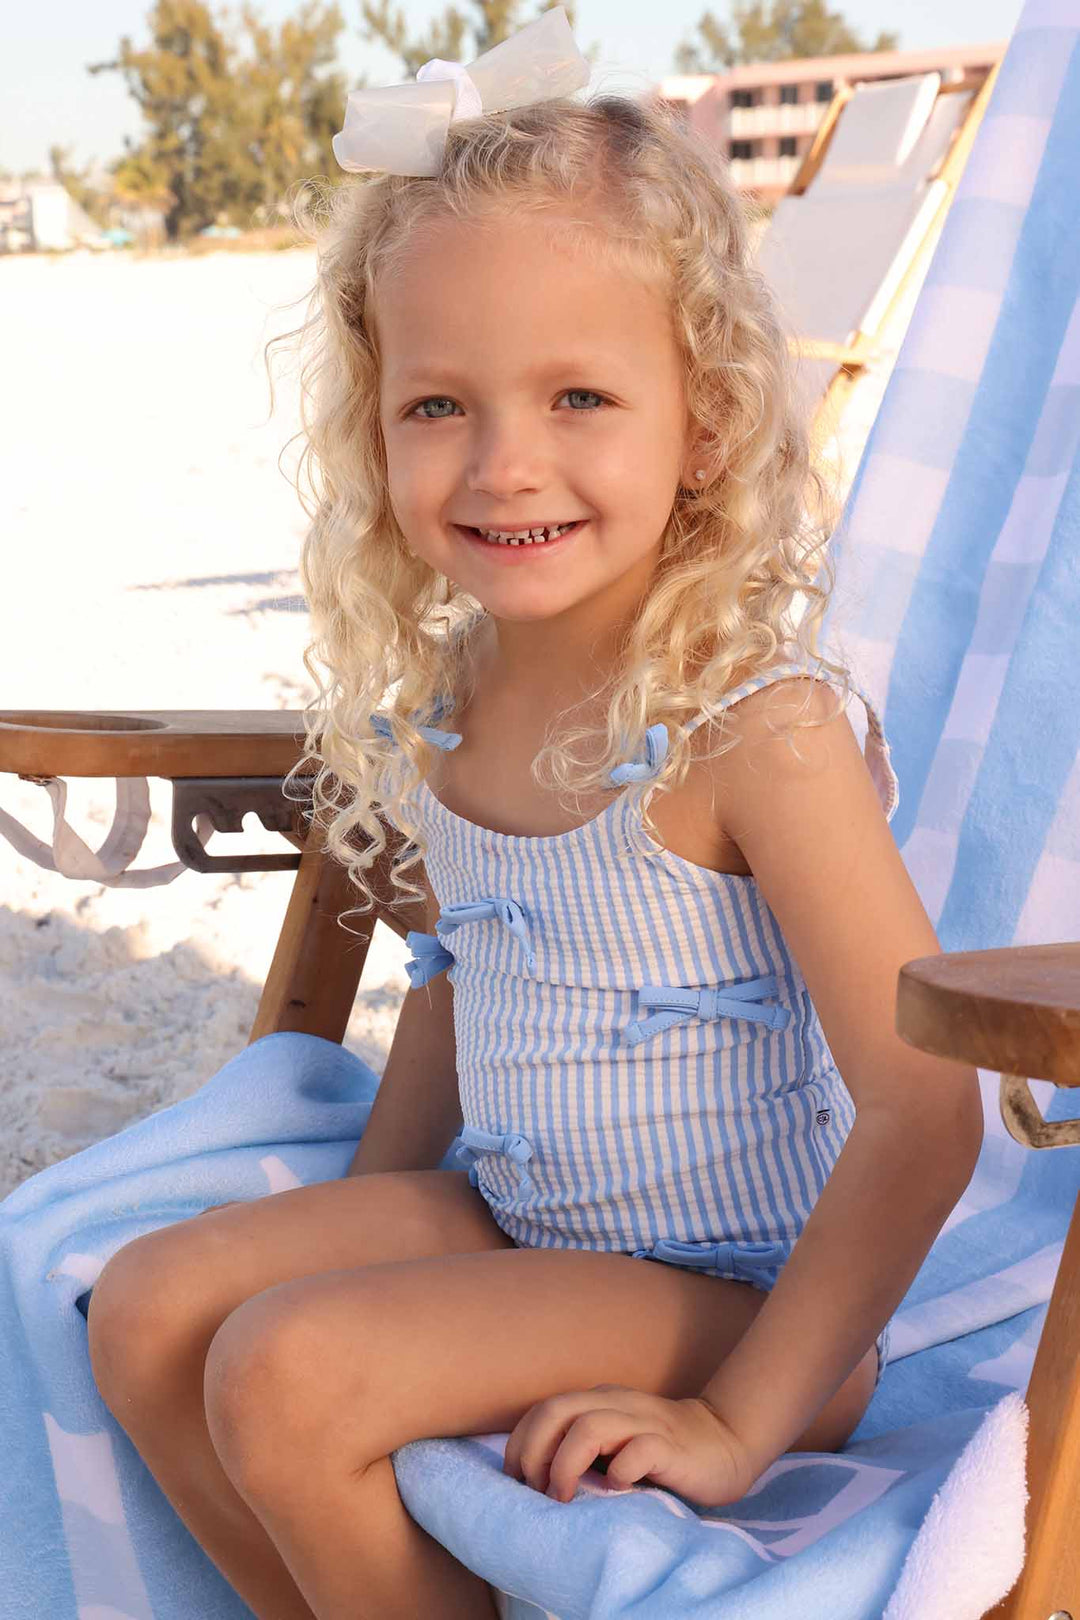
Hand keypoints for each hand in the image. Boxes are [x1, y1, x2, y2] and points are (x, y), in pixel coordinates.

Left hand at [502, 1384, 760, 1509]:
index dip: (521, 1443)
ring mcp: (644, 1423)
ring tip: (563, 1496)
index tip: (516, 1481)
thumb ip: (583, 1449)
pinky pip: (638, 1451)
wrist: (724, 1442)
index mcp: (600, 1400)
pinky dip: (619, 1471)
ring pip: (589, 1425)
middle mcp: (617, 1404)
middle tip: (534, 1490)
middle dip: (533, 1450)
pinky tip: (616, 1490)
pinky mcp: (670, 1446)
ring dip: (566, 1462)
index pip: (544, 1409)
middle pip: (558, 1410)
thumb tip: (535, 1481)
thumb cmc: (660, 1452)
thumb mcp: (615, 1444)